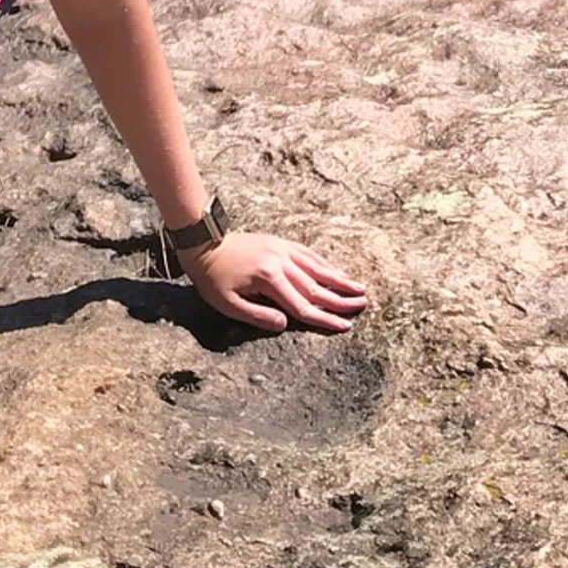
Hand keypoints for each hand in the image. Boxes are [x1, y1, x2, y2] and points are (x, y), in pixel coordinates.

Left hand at [180, 232, 367, 334]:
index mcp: (269, 279)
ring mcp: (282, 250)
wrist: (204, 242)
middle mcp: (281, 262)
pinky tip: (335, 270)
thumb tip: (285, 324)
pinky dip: (323, 263)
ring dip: (339, 279)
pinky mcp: (279, 242)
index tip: (345, 326)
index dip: (325, 318)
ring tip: (359, 288)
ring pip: (317, 268)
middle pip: (316, 286)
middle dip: (341, 299)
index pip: (303, 305)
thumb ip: (258, 316)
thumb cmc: (212, 277)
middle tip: (363, 305)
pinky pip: (307, 254)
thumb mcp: (228, 303)